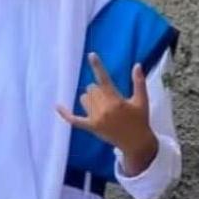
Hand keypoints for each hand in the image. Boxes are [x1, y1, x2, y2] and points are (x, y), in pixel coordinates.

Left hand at [56, 54, 157, 174]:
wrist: (136, 143)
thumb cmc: (140, 120)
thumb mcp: (142, 101)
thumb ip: (139, 82)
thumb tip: (137, 65)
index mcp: (116, 101)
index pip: (105, 79)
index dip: (97, 66)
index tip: (91, 55)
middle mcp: (104, 109)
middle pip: (92, 89)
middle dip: (99, 90)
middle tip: (110, 98)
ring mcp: (96, 119)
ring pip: (84, 99)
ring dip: (90, 98)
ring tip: (102, 105)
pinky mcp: (91, 127)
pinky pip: (74, 119)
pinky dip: (65, 113)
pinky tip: (57, 105)